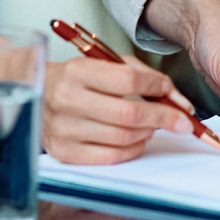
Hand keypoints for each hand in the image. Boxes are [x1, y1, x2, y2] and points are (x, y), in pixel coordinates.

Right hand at [41, 56, 212, 164]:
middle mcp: (68, 100)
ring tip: (153, 125)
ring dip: (148, 132)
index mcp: (78, 71)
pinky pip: (109, 157)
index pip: (127, 80)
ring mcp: (64, 129)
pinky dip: (132, 149)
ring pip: (122, 137)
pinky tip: (137, 138)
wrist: (37, 94)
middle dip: (163, 118)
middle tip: (182, 121)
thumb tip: (179, 102)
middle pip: (128, 114)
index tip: (171, 91)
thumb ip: (144, 76)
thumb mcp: (109, 63)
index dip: (156, 86)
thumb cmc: (81, 77)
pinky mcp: (64, 152)